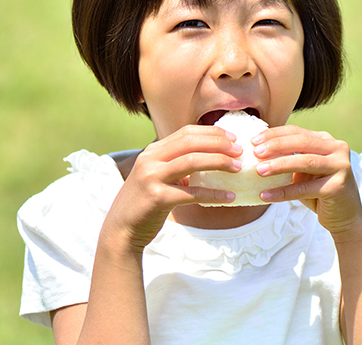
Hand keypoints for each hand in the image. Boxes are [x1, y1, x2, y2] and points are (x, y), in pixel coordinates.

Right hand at [101, 125, 241, 253]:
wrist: (121, 229)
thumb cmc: (146, 203)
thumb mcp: (158, 177)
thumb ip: (176, 165)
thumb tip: (209, 159)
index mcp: (153, 151)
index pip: (186, 132)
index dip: (211, 132)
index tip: (232, 138)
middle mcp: (150, 159)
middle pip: (190, 142)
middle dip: (219, 143)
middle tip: (240, 150)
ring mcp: (152, 177)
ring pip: (192, 161)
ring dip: (219, 162)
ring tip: (238, 168)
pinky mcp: (157, 197)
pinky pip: (192, 193)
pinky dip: (214, 194)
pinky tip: (229, 197)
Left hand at [252, 125, 361, 240]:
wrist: (344, 217)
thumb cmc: (318, 191)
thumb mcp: (304, 171)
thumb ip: (290, 157)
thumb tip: (258, 150)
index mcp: (327, 141)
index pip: (297, 132)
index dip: (274, 134)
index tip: (253, 141)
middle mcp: (337, 149)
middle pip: (302, 142)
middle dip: (276, 146)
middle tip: (255, 152)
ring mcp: (340, 166)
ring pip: (305, 162)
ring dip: (279, 165)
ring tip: (259, 171)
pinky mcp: (337, 186)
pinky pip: (305, 189)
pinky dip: (283, 192)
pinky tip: (265, 195)